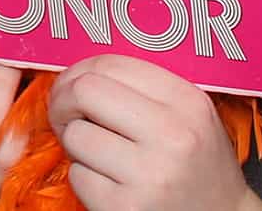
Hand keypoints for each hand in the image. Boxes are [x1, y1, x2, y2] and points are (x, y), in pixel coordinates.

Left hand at [46, 54, 261, 210]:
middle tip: (66, 116)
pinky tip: (108, 183)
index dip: (78, 71)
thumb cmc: (198, 166)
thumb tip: (79, 73)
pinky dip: (84, 178)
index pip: (111, 64)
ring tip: (98, 154)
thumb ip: (144, 88)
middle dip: (63, 101)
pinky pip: (78, 176)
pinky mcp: (127, 208)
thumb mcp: (191, 117)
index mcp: (188, 103)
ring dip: (75, 143)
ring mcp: (150, 175)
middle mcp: (173, 136)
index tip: (71, 85)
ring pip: (76, 135)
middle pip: (85, 91)